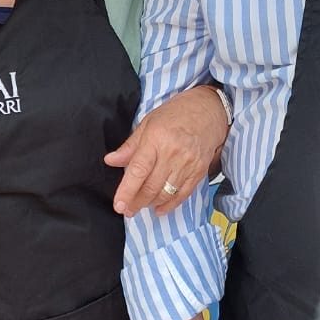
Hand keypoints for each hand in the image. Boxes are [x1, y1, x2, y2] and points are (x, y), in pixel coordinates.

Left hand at [106, 86, 229, 216]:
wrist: (208, 110)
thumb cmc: (175, 114)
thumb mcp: (148, 123)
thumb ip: (130, 146)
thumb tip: (111, 160)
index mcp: (156, 138)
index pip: (138, 170)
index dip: (127, 190)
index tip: (118, 204)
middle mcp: (172, 153)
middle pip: (151, 186)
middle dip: (136, 202)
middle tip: (126, 209)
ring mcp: (188, 164)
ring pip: (166, 193)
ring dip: (151, 204)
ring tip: (140, 206)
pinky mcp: (199, 171)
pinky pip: (182, 194)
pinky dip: (170, 205)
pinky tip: (159, 209)